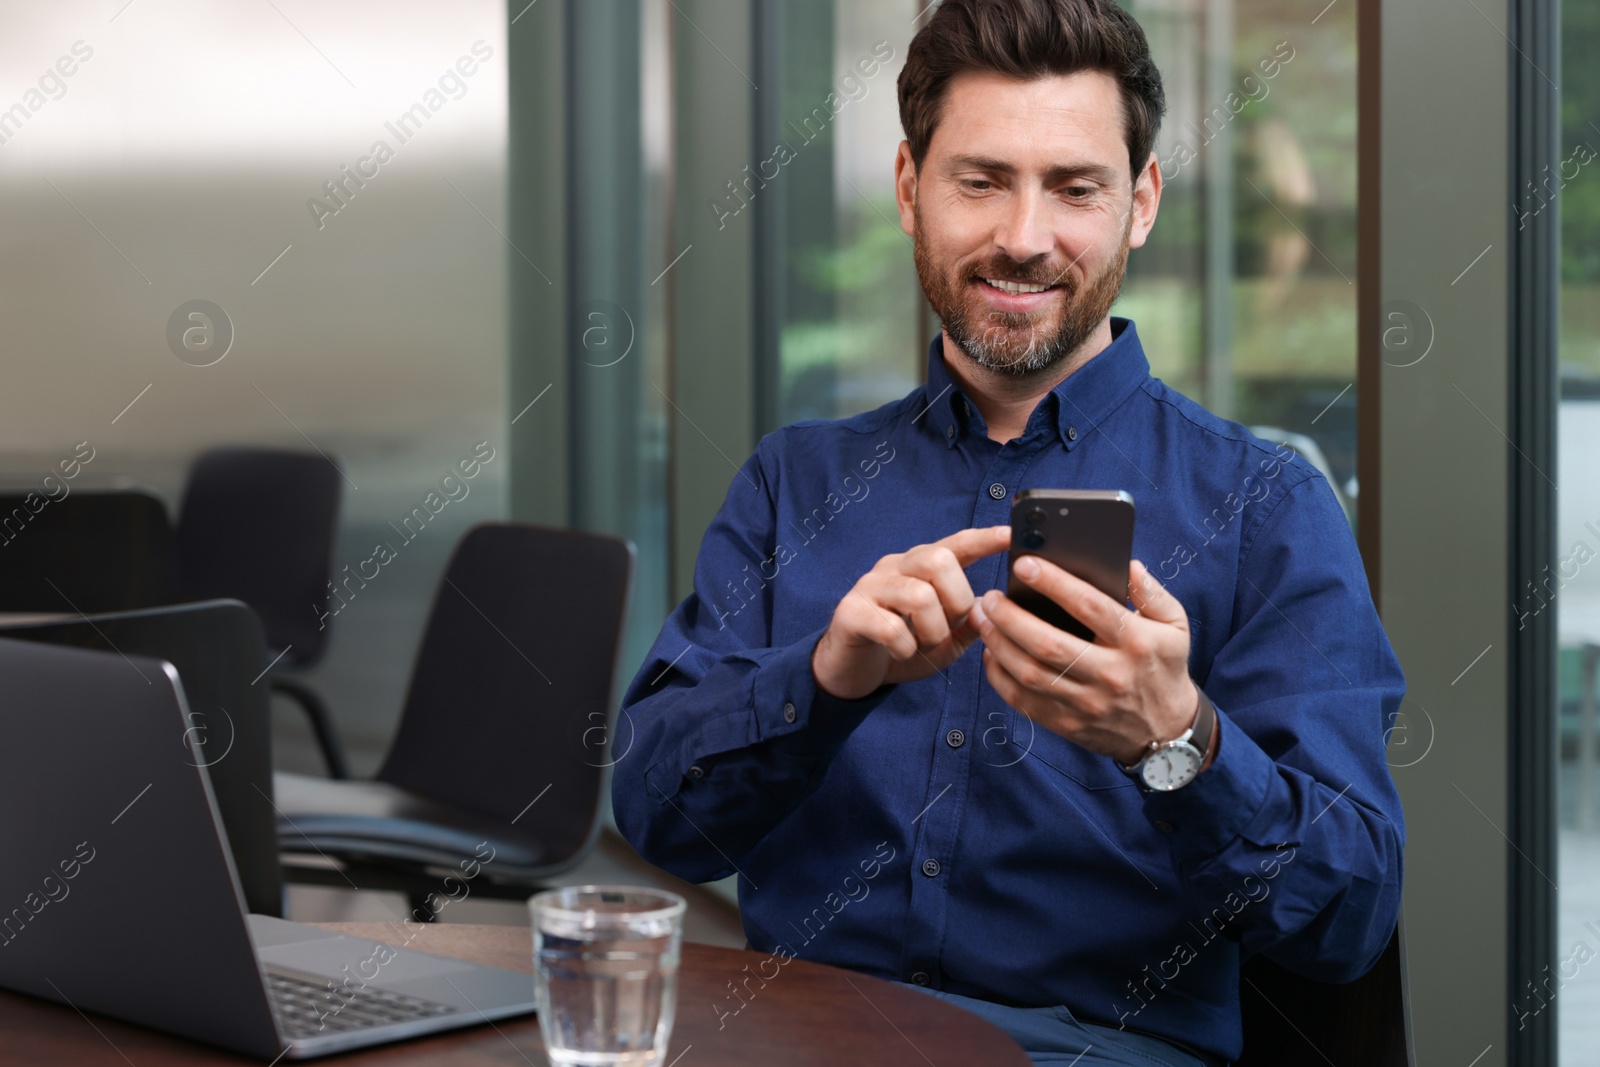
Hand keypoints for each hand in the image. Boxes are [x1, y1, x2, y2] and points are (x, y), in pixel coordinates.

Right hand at [812, 525, 1011, 699]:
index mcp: (919, 568)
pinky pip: (891, 628)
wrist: (849, 671)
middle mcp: (894, 568)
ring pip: (919, 595)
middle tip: (948, 628)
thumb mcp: (944, 641)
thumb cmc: (899, 649)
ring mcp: (870, 587)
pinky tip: (899, 652)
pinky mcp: (851, 612)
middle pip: (939, 560)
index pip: (955, 544)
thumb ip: (968, 625)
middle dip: (956, 601)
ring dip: (932, 632)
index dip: (983, 538)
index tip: (1011, 534)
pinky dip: (906, 648)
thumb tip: (989, 608)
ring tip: (922, 646)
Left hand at [972, 556, 1197, 765]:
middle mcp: (1110, 674)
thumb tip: (1127, 565)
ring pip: (1031, 673)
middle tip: (989, 597)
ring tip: (981, 620)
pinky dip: (1000, 677)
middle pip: (1049, 643)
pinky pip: (1024, 701)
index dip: (1054, 582)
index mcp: (1136, 642)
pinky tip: (990, 654)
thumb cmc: (1164, 667)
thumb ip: (1151, 593)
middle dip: (1011, 617)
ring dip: (998, 644)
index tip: (1024, 564)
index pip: (1090, 606)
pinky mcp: (1068, 724)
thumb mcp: (1175, 626)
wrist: (1168, 731)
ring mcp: (1087, 703)